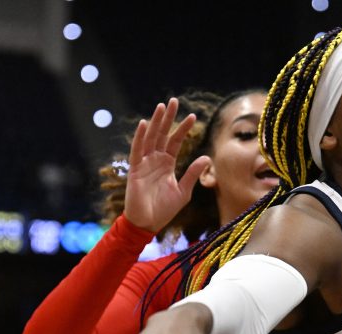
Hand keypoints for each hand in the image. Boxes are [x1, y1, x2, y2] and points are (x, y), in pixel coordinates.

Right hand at [124, 98, 210, 231]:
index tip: (193, 116)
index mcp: (167, 164)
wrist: (148, 223)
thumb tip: (207, 157)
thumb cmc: (164, 210)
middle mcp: (155, 160)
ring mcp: (144, 163)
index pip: (175, 141)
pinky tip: (144, 123)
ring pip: (150, 138)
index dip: (183, 129)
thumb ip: (193, 173)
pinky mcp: (135, 169)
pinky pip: (137, 150)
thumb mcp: (183, 191)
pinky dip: (140, 137)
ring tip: (162, 106)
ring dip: (155, 122)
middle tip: (174, 101)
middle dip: (168, 118)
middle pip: (162, 134)